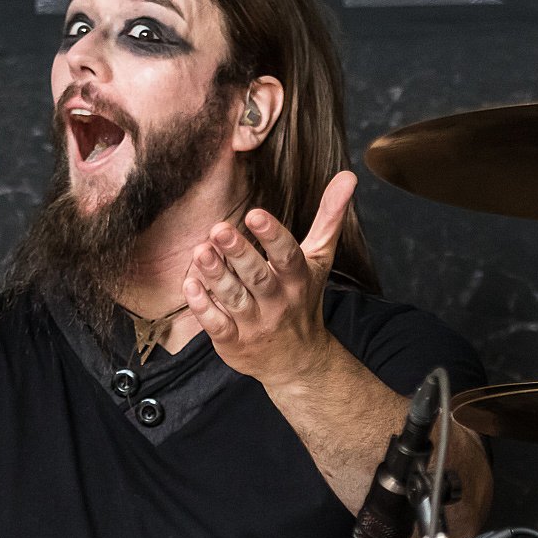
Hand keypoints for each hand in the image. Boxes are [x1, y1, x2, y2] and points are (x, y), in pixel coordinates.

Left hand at [182, 172, 356, 386]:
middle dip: (239, 254)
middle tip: (219, 229)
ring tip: (201, 251)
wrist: (298, 362)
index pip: (288, 256)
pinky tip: (190, 284)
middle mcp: (278, 302)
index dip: (273, 236)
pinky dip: (203, 306)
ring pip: (234, 299)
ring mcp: (255, 324)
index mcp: (298, 279)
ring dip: (216, 276)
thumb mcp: (320, 259)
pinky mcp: (233, 342)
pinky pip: (217, 325)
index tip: (256, 214)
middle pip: (258, 277)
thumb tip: (348, 175)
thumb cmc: (304, 299)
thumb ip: (330, 217)